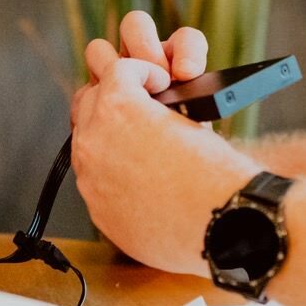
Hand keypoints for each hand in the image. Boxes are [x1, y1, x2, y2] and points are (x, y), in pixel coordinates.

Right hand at [68, 14, 252, 274]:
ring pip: (94, 79)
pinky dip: (147, 69)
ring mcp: (96, 132)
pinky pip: (121, 68)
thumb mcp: (150, 237)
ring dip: (124, 74)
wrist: (221, 225)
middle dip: (114, 96)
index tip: (140, 125)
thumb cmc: (203, 233)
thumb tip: (138, 199)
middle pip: (84, 106)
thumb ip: (132, 214)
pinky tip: (172, 79)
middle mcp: (87, 161)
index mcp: (95, 195)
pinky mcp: (118, 106)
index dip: (113, 129)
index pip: (86, 147)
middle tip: (152, 99)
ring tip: (160, 85)